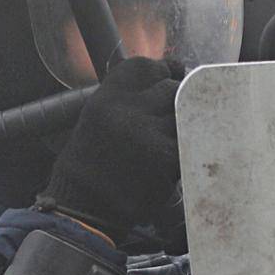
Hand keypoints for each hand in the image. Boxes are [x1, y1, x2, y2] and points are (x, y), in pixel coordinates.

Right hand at [36, 57, 183, 239]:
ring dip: (183, 127)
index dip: (162, 71)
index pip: (145, 66)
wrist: (84, 208)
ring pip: (184, 113)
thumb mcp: (97, 119)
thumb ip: (127, 100)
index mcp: (106, 98)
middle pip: (170, 88)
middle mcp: (126, 110)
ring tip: (168, 145)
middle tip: (169, 123)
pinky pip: (190, 141)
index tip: (170, 78)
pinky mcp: (167, 156)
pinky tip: (174, 161)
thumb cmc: (90, 166)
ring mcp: (148, 132)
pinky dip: (187, 149)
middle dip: (175, 102)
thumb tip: (169, 76)